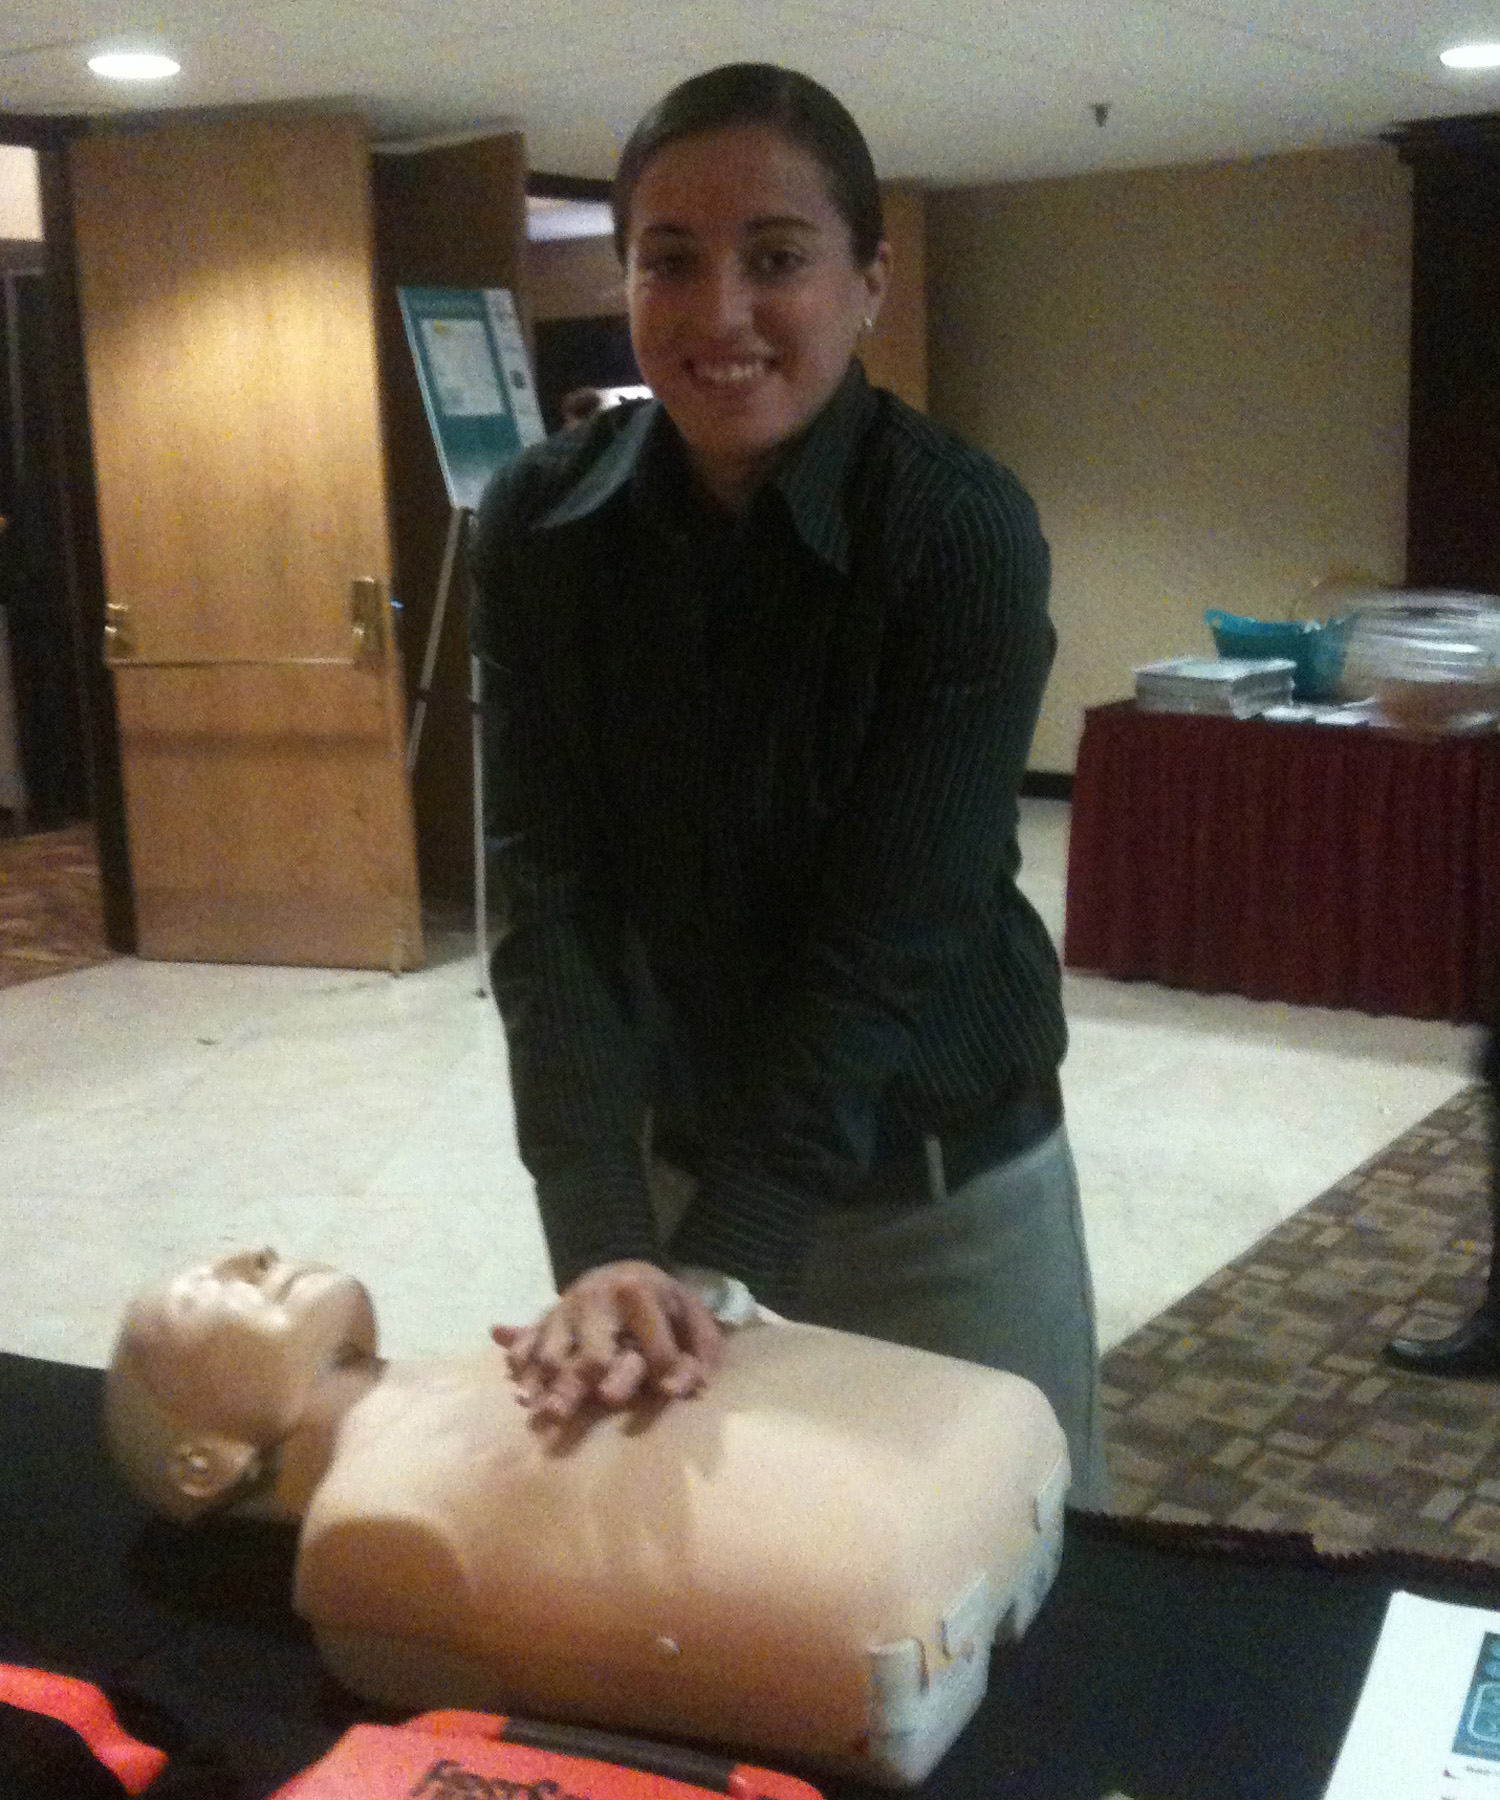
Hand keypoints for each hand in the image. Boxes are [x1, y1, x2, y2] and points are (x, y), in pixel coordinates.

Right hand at [492, 1260, 724, 1423]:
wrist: (620, 1268)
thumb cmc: (661, 1302)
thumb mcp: (692, 1312)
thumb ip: (704, 1346)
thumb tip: (699, 1385)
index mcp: (639, 1294)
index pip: (653, 1343)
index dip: (665, 1367)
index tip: (669, 1392)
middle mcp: (597, 1300)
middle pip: (590, 1353)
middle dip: (579, 1382)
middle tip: (566, 1412)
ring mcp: (566, 1311)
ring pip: (550, 1351)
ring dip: (542, 1382)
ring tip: (536, 1409)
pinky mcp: (546, 1320)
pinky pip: (526, 1341)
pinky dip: (520, 1364)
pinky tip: (520, 1392)